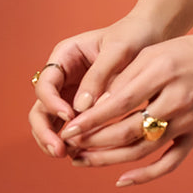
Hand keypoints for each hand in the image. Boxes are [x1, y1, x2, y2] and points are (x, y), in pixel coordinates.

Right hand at [28, 13, 160, 158]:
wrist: (152, 36)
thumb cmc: (134, 36)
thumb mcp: (118, 50)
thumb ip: (98, 76)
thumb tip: (80, 109)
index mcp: (64, 56)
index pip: (45, 85)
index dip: (52, 103)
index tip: (70, 116)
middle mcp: (63, 76)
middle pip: (41, 108)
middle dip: (45, 130)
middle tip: (59, 149)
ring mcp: (71, 93)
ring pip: (51, 122)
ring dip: (54, 140)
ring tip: (67, 155)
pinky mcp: (84, 107)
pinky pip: (72, 127)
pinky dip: (73, 141)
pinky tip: (82, 153)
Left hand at [58, 31, 192, 185]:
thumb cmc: (185, 52)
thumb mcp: (153, 53)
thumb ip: (125, 78)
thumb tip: (95, 107)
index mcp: (163, 73)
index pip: (120, 101)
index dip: (92, 118)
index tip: (69, 128)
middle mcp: (176, 100)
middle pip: (128, 130)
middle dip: (94, 141)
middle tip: (69, 144)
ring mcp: (188, 122)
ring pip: (143, 150)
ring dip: (109, 159)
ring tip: (81, 160)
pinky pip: (170, 162)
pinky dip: (146, 175)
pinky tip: (121, 180)